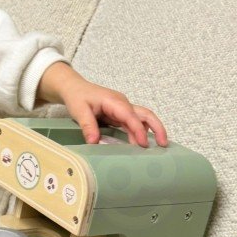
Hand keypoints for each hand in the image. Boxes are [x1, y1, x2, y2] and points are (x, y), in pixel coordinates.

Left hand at [36, 62, 167, 147]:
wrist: (74, 88)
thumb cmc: (77, 96)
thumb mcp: (79, 111)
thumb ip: (87, 125)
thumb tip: (94, 142)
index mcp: (114, 101)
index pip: (131, 116)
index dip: (138, 130)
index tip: (142, 144)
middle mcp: (122, 104)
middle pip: (146, 114)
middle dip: (157, 128)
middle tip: (163, 144)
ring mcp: (122, 109)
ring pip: (142, 119)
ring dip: (150, 132)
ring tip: (156, 148)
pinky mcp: (120, 114)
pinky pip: (133, 123)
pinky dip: (139, 133)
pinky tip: (140, 144)